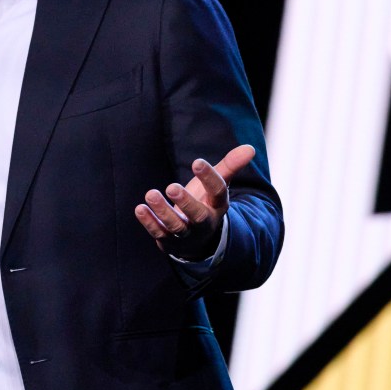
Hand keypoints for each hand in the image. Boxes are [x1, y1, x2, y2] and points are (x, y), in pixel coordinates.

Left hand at [135, 144, 255, 260]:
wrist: (197, 239)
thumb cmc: (205, 203)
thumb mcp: (217, 186)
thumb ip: (231, 166)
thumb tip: (250, 148)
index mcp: (217, 206)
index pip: (218, 193)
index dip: (209, 178)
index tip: (197, 162)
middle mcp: (204, 222)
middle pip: (198, 216)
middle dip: (186, 203)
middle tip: (172, 187)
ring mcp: (186, 234)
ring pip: (176, 226)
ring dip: (163, 211)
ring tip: (150, 194)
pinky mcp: (169, 241)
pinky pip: (158, 233)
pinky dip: (149, 222)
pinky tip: (140, 208)